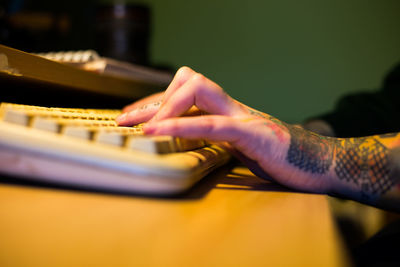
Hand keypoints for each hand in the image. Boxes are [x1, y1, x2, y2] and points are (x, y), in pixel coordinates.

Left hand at [116, 67, 331, 192]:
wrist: (317, 164)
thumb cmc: (277, 157)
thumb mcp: (237, 146)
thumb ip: (215, 138)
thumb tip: (186, 141)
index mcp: (226, 110)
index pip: (185, 92)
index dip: (155, 101)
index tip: (131, 118)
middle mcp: (231, 107)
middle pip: (188, 81)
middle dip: (153, 100)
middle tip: (127, 121)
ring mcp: (242, 117)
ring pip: (197, 91)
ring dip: (163, 108)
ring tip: (141, 127)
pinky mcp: (253, 134)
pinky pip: (212, 123)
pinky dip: (182, 126)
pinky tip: (159, 133)